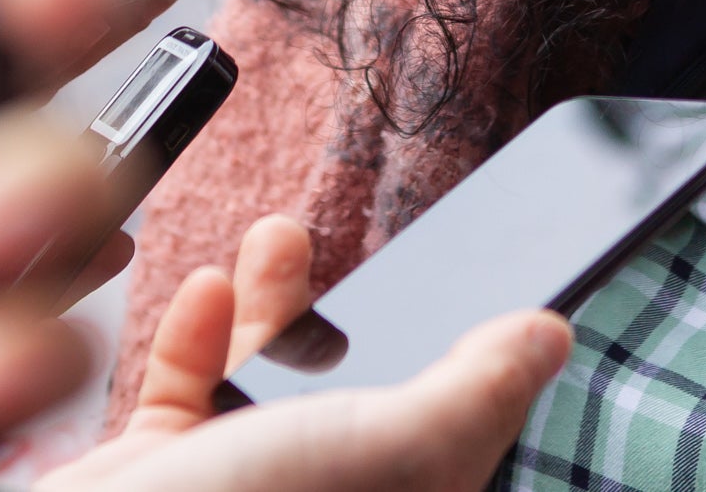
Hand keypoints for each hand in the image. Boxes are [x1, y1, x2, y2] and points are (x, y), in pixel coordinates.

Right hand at [38, 217, 569, 491]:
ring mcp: (230, 488)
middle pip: (352, 390)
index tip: (470, 282)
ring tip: (276, 237)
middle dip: (346, 306)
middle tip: (353, 243)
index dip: (464, 355)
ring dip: (270, 302)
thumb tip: (550, 335)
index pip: (451, 430)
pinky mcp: (155, 472)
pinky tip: (202, 292)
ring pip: (267, 380)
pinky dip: (192, 336)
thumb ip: (473, 391)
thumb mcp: (392, 447)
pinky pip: (183, 392)